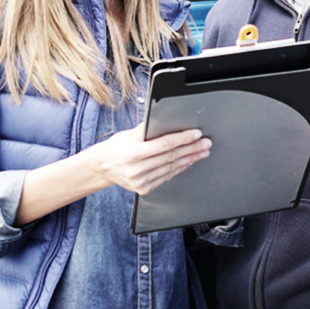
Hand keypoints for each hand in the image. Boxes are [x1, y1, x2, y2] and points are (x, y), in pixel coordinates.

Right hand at [94, 125, 210, 194]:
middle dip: (192, 149)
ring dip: (190, 159)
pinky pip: (166, 177)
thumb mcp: (129, 134)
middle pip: (171, 157)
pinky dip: (179, 168)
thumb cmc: (117, 147)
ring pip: (171, 168)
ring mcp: (140, 181)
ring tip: (202, 152)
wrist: (103, 167)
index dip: (183, 139)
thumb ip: (148, 129)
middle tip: (206, 143)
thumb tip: (168, 119)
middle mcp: (137, 169)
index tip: (196, 134)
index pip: (164, 145)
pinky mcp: (144, 189)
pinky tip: (189, 162)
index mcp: (133, 153)